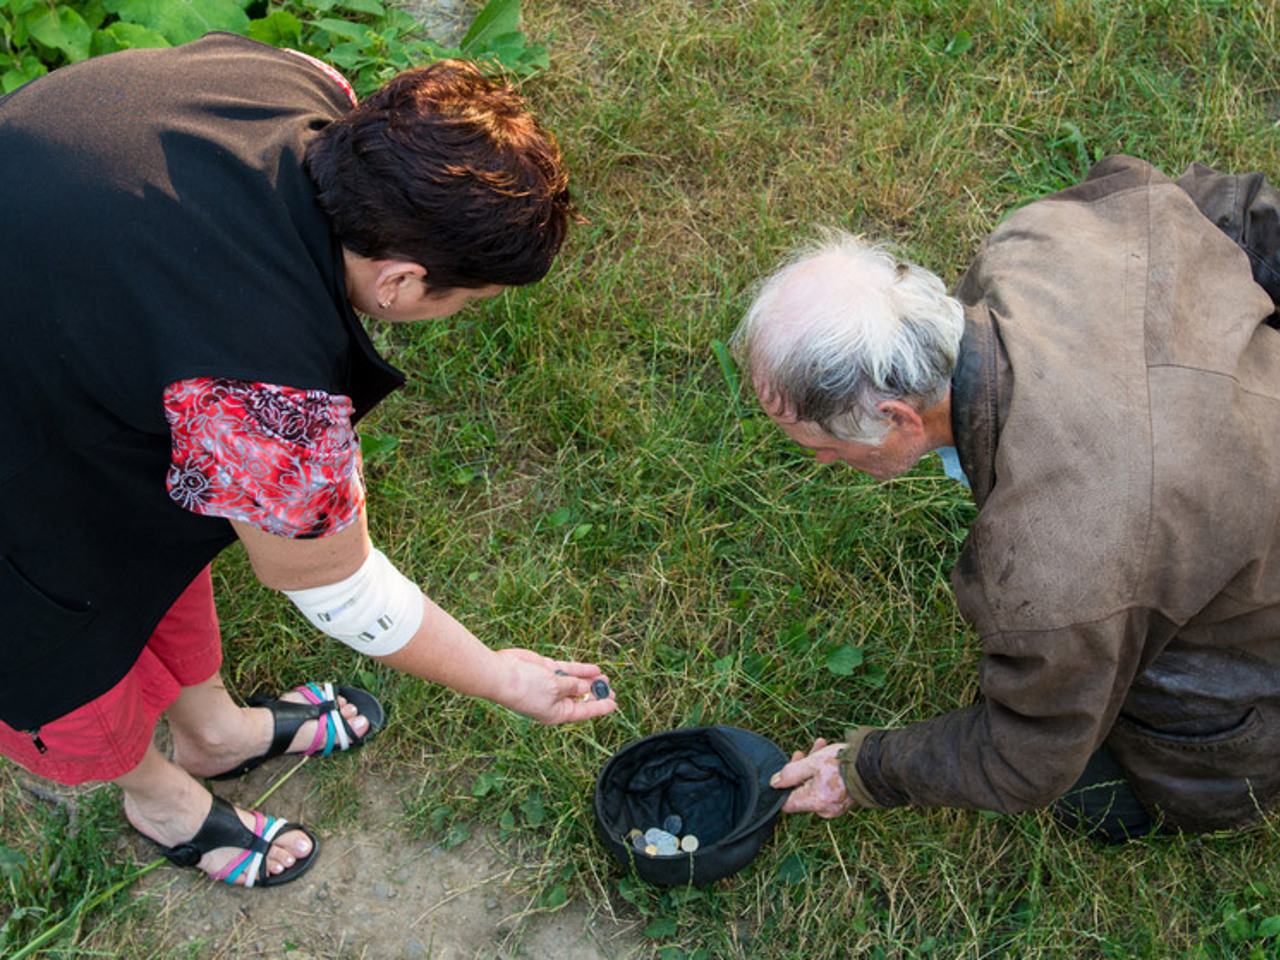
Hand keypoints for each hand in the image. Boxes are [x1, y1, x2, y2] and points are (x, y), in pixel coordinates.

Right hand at [493, 648, 616, 724]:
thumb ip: (574, 686)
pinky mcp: (546, 670)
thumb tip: (586, 686)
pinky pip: (567, 670)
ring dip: (590, 680)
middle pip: (580, 697)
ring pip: (575, 682)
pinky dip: (580, 669)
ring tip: (605, 677)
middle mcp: (554, 701)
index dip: (600, 707)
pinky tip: (593, 668)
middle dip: (596, 693)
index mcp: (556, 713)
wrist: (502, 673)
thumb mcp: (556, 688)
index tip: (614, 704)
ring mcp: (550, 685)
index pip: (583, 712)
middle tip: (612, 688)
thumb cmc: (526, 687)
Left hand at [770, 738, 854, 818]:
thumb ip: (791, 773)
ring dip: (812, 767)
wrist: (876, 765)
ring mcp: (835, 805)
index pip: (787, 804)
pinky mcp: (844, 799)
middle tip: (800, 753)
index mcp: (815, 803)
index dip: (782, 787)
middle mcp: (824, 809)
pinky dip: (824, 773)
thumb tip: (774, 783)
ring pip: (815, 786)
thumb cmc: (844, 763)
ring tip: (817, 746)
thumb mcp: (813, 762)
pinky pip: (827, 787)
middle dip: (799, 770)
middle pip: (802, 792)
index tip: (783, 770)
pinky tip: (826, 753)